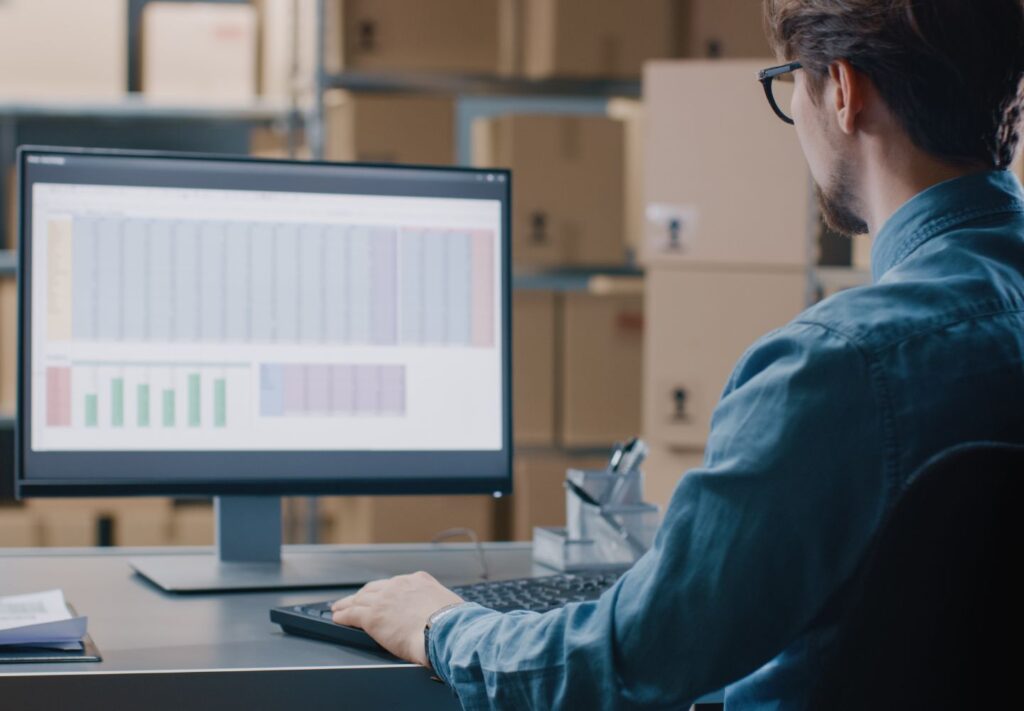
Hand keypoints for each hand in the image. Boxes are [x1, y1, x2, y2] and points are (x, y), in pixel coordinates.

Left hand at [331, 571, 463, 667]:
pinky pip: (351, 614)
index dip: (386, 591)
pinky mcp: (372, 616)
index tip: (381, 596)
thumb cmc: (452, 624)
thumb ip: (438, 607)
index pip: (396, 584)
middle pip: (374, 588)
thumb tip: (440, 616)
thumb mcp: (449, 605)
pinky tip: (337, 618)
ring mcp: (384, 599)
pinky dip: (342, 615)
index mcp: (418, 580)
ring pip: (359, 599)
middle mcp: (399, 585)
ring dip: (347, 604)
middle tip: (355, 599)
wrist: (444, 631)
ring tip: (339, 608)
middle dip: (363, 594)